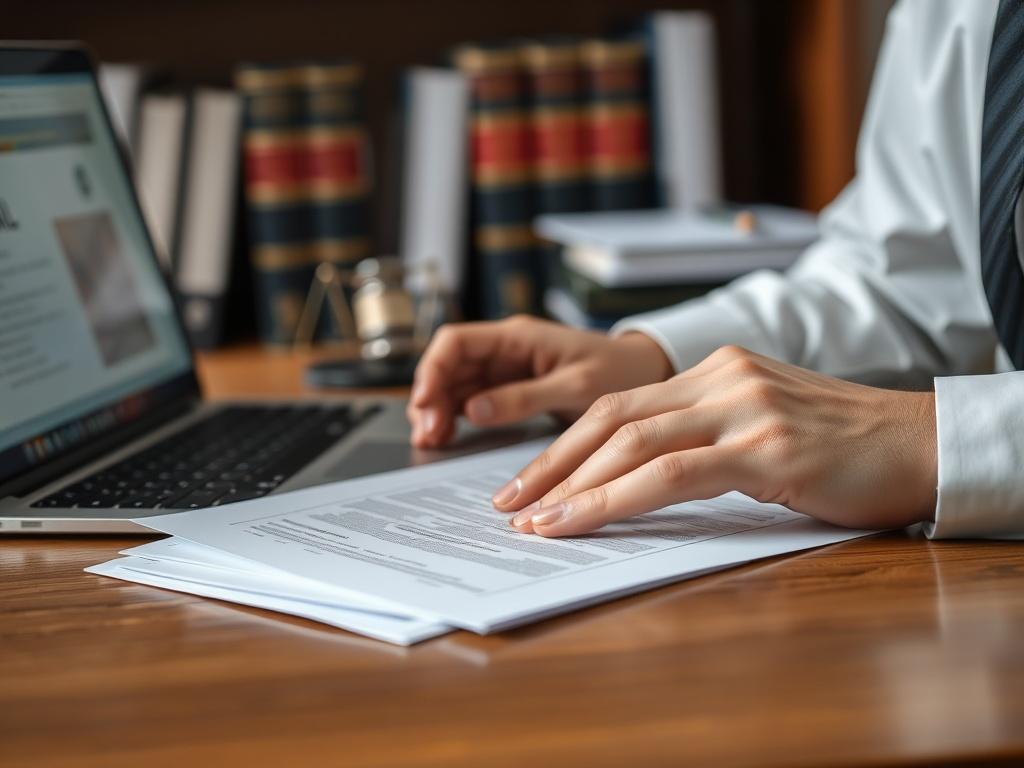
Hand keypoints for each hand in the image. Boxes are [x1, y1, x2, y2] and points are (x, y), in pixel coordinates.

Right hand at [408, 316, 672, 448]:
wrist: (645, 372)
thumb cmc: (618, 370)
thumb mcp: (575, 386)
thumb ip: (524, 397)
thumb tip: (472, 409)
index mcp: (518, 336)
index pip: (456, 342)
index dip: (432, 371)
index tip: (424, 404)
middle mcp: (505, 349)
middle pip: (448, 365)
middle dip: (430, 397)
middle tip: (429, 435)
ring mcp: (506, 369)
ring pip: (454, 384)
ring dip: (437, 410)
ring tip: (433, 441)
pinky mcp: (511, 389)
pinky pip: (471, 400)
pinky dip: (454, 418)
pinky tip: (448, 438)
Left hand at [494, 345, 937, 535]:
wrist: (922, 445)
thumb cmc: (841, 448)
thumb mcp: (761, 426)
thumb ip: (705, 436)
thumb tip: (639, 476)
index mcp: (716, 370)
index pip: (619, 404)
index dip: (564, 445)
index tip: (529, 482)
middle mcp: (722, 378)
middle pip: (610, 416)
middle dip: (550, 464)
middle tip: (508, 503)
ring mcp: (743, 408)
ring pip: (631, 442)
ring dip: (572, 486)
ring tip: (532, 523)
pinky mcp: (766, 448)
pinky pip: (672, 473)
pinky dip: (616, 500)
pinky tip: (581, 523)